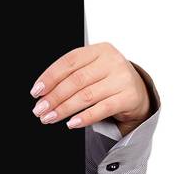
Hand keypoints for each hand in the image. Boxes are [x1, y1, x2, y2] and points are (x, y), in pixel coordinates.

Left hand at [30, 41, 151, 131]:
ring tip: (50, 118)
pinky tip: (72, 123)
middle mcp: (112, 61)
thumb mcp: (91, 70)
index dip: (50, 77)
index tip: (36, 92)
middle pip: (76, 80)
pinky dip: (85, 117)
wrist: (137, 92)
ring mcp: (122, 79)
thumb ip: (70, 75)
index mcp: (99, 50)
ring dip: (64, 109)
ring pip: (86, 96)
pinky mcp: (129, 97)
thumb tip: (42, 93)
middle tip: (39, 110)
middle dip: (54, 97)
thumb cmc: (106, 79)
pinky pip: (103, 109)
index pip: (69, 62)